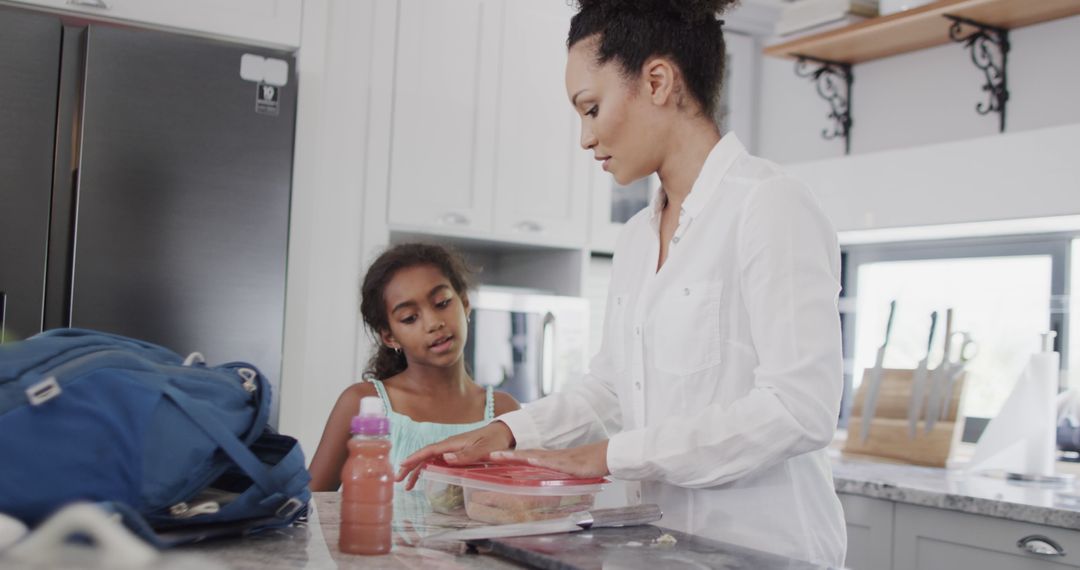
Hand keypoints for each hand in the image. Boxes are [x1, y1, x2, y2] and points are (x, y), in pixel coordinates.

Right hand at [395, 421, 514, 489]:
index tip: (402, 464)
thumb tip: (446, 459)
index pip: (429, 450)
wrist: (505, 432)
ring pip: (430, 460)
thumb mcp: (484, 449)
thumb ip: (467, 454)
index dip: (415, 457)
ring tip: (408, 485)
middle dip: (410, 467)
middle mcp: (450, 446)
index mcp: (453, 443)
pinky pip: (438, 462)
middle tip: (398, 480)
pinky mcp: (457, 454)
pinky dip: (428, 469)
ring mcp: (452, 450)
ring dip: (417, 470)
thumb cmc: (496, 440)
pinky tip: (424, 477)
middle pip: (425, 456)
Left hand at [488, 440, 609, 478]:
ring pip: (532, 456)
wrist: (607, 455)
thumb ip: (556, 474)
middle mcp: (550, 457)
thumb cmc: (590, 463)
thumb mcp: (568, 472)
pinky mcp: (569, 463)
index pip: (525, 457)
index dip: (509, 457)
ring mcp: (558, 459)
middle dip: (505, 455)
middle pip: (524, 454)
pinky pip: (551, 461)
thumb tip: (545, 481)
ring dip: (515, 456)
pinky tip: (529, 460)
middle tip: (487, 454)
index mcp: (549, 460)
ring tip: (498, 456)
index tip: (492, 457)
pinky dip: (539, 460)